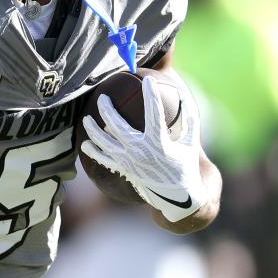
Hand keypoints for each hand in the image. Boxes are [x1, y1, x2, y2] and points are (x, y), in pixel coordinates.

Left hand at [80, 75, 205, 221]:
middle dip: (107, 109)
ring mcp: (130, 162)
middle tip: (103, 97)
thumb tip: (185, 97)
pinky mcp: (124, 170)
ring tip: (86, 118)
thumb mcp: (191, 143)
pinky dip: (93, 152)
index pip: (154, 113)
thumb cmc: (186, 166)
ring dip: (93, 129)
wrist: (178, 197)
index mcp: (160, 142)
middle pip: (117, 126)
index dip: (151, 95)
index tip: (148, 80)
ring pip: (104, 143)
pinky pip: (104, 160)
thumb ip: (189, 120)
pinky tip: (86, 144)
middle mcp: (142, 151)